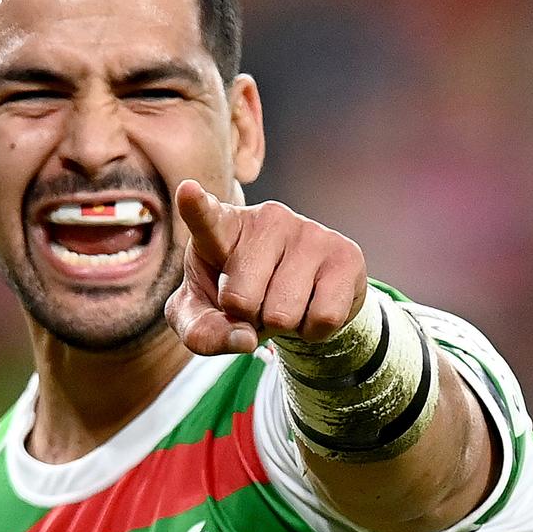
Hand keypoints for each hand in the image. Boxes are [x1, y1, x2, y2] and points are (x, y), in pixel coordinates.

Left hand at [165, 179, 367, 355]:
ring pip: (282, 314)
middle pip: (241, 300)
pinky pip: (323, 318)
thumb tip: (243, 339)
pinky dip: (313, 331)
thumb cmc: (240, 298)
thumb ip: (202, 333)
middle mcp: (266, 219)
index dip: (196, 207)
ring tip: (284, 302)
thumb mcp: (204, 318)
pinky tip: (311, 307)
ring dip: (280, 326)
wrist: (302, 296)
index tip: (187, 191)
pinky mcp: (345, 254)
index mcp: (222, 228)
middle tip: (257, 301)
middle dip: (247, 318)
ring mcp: (309, 231)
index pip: (206, 218)